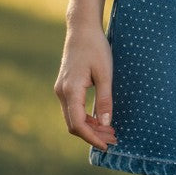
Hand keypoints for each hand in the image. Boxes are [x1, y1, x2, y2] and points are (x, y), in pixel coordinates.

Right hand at [54, 25, 117, 151]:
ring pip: (73, 118)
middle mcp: (62, 92)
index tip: (107, 145)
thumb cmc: (96, 48)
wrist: (82, 29)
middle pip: (74, 124)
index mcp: (70, 90)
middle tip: (114, 139)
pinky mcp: (65, 87)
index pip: (78, 124)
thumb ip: (105, 99)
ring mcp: (61, 90)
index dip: (92, 138)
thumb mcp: (105, 73)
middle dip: (93, 135)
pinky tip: (100, 119)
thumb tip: (107, 124)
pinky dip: (86, 118)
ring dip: (90, 127)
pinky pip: (73, 109)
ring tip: (110, 132)